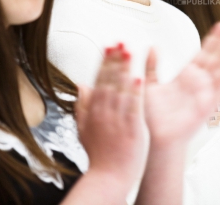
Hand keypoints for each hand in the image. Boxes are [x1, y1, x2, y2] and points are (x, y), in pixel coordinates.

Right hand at [76, 44, 145, 187]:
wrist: (108, 177)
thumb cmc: (100, 156)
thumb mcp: (83, 129)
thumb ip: (83, 106)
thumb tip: (80, 85)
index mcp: (93, 111)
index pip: (98, 81)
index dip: (104, 62)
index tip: (108, 47)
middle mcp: (104, 112)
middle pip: (108, 80)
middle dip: (114, 60)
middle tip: (119, 42)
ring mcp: (117, 119)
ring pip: (120, 89)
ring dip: (124, 69)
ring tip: (128, 51)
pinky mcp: (131, 127)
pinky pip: (133, 106)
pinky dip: (135, 92)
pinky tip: (138, 78)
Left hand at [144, 20, 219, 146]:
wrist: (153, 140)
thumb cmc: (152, 118)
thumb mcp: (149, 85)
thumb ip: (151, 65)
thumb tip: (152, 47)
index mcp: (187, 76)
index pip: (204, 51)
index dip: (215, 37)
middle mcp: (198, 83)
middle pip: (216, 56)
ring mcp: (203, 95)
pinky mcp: (204, 108)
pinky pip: (217, 92)